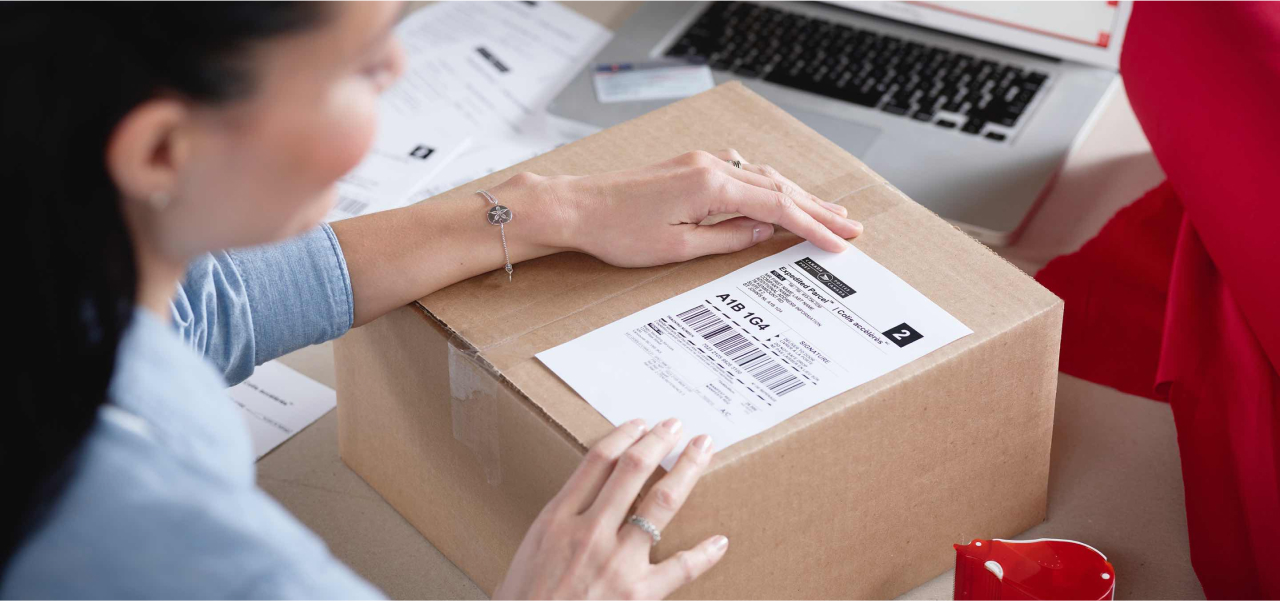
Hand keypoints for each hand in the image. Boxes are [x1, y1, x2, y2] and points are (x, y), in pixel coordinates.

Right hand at [494, 419, 724, 598]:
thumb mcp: (529, 552)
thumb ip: (558, 524)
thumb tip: (583, 504)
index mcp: (557, 520)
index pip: (596, 462)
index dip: (623, 436)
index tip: (639, 425)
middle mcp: (589, 533)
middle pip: (631, 470)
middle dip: (658, 441)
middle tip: (676, 425)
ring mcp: (617, 562)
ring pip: (661, 502)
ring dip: (686, 470)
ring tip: (700, 449)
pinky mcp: (638, 594)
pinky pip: (680, 568)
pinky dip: (703, 554)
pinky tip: (719, 541)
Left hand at [539, 149, 862, 267]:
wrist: (576, 207)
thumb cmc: (618, 232)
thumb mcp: (678, 248)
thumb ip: (728, 239)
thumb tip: (764, 231)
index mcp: (711, 187)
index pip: (777, 207)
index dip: (813, 227)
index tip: (840, 242)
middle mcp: (711, 167)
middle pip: (778, 186)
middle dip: (817, 209)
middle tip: (852, 226)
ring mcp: (699, 163)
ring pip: (762, 177)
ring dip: (796, 196)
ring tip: (826, 214)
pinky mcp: (689, 167)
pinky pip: (741, 174)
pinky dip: (767, 187)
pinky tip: (778, 198)